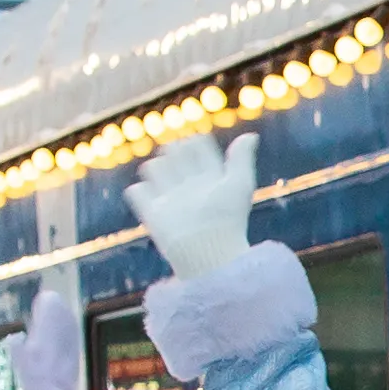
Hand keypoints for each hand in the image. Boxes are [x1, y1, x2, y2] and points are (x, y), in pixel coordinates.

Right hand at [129, 133, 258, 279]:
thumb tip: (250, 135)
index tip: (194, 142)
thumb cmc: (228, 220)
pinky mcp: (153, 215)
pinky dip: (139, 190)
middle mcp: (191, 186)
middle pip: (176, 155)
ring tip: (161, 173)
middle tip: (175, 153)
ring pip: (155, 169)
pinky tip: (149, 194)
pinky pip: (137, 193)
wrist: (208, 254)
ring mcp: (171, 200)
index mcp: (212, 178)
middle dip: (173, 148)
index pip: (199, 149)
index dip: (195, 141)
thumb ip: (241, 158)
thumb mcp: (239, 184)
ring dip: (155, 166)